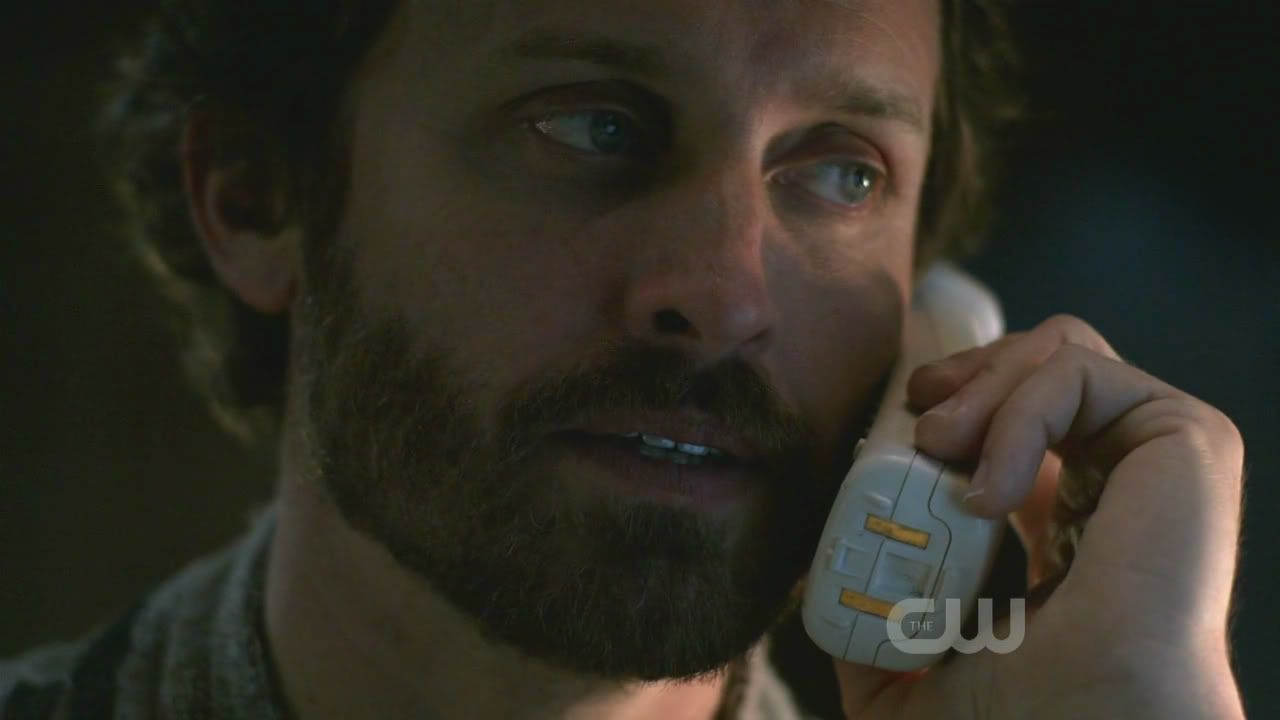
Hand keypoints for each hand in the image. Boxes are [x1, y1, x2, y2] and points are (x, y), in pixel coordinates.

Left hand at [831, 314, 1246, 719]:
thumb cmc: (1019, 716)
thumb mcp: (914, 673)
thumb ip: (878, 632)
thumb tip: (828, 602)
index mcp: (1070, 523)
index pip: (1013, 416)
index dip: (954, 402)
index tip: (899, 429)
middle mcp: (1117, 481)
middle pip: (1038, 363)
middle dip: (963, 375)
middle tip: (916, 424)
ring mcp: (1154, 457)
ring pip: (1058, 352)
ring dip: (980, 383)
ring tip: (936, 446)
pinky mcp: (1183, 439)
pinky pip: (1080, 372)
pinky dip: (1014, 410)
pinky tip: (986, 489)